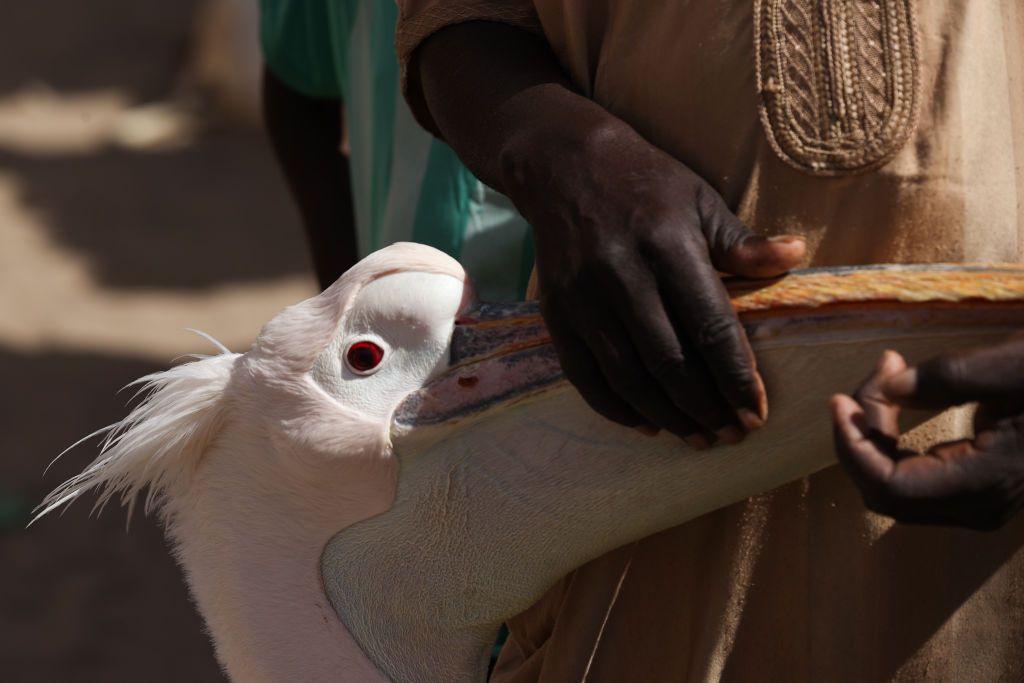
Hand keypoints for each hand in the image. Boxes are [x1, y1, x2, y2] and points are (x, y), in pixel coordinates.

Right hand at [414, 21, 804, 444]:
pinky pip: (584, 375)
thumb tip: (794, 257)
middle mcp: (623, 277)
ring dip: (666, 416)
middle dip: (705, 408)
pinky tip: (645, 424)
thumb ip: (741, 243)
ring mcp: (584, 299)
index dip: (735, 376)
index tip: (756, 412)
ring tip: (697, 437)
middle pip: (669, 363)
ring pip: (628, 377)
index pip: (709, 327)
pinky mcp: (557, 313)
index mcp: (668, 247)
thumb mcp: (700, 200)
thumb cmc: (645, 183)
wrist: (564, 167)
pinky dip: (615, 407)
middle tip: (731, 435)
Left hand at [831, 339, 1023, 529]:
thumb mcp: (1012, 364)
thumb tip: (890, 388)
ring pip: (896, 487)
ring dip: (876, 434)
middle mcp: (979, 506)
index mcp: (984, 483)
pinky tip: (898, 396)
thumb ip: (947, 379)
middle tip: (876, 373)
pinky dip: (895, 439)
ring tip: (887, 372)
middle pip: (884, 491)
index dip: (852, 447)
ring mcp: (981, 503)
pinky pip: (915, 477)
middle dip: (862, 434)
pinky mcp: (979, 488)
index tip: (838, 400)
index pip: (888, 486)